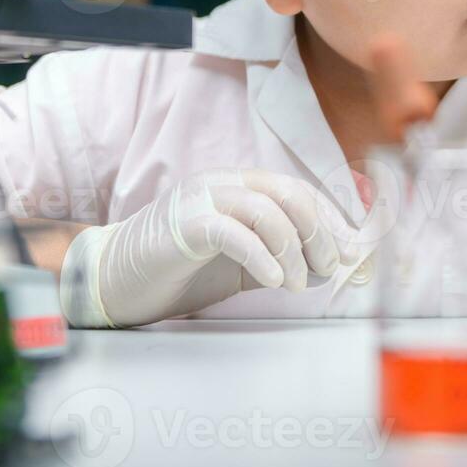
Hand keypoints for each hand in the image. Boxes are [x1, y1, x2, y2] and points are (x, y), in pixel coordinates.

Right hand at [59, 169, 360, 326]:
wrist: (116, 281)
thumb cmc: (181, 271)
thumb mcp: (243, 264)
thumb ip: (282, 259)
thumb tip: (330, 266)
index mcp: (238, 186)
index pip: (296, 190)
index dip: (329, 219)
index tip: (350, 251)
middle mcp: (222, 184)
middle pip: (288, 192)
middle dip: (318, 232)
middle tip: (329, 267)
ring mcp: (201, 200)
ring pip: (266, 208)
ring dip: (293, 248)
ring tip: (298, 282)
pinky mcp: (184, 225)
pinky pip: (234, 233)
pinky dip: (263, 256)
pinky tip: (276, 279)